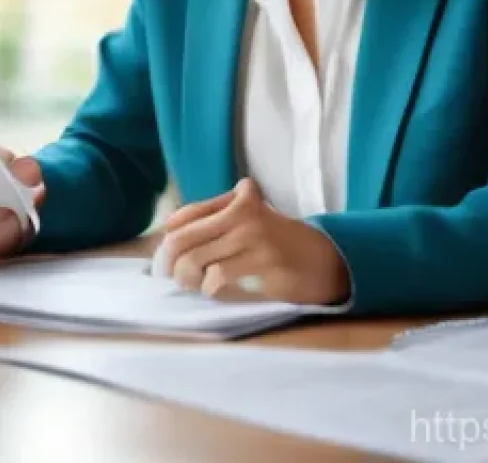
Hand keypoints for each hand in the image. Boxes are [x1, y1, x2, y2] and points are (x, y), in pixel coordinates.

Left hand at [159, 178, 349, 303]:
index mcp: (239, 198)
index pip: (185, 217)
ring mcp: (255, 239)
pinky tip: (216, 289)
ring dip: (189, 279)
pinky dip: (210, 288)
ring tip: (193, 283)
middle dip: (170, 263)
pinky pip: (218, 279)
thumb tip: (166, 229)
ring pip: (197, 262)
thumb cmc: (276, 240)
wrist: (324, 260)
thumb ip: (211, 216)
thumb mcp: (248, 217)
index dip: (167, 240)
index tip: (163, 257)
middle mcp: (245, 213)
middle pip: (184, 240)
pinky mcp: (263, 266)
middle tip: (172, 275)